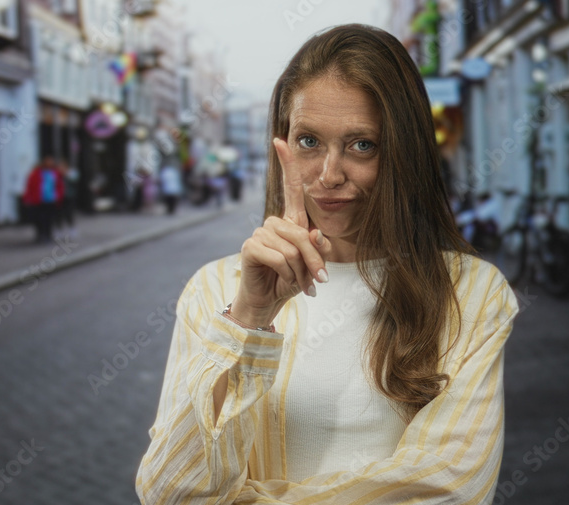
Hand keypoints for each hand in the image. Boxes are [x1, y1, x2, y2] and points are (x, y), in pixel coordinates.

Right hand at [230, 138, 332, 326]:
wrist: (268, 300)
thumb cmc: (290, 281)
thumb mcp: (311, 266)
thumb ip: (317, 249)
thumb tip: (316, 234)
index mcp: (290, 222)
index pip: (289, 188)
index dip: (286, 164)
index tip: (280, 140)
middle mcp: (273, 224)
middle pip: (302, 234)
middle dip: (314, 261)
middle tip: (318, 282)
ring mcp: (260, 233)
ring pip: (292, 249)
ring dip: (299, 272)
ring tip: (295, 283)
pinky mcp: (251, 247)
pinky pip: (279, 257)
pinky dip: (286, 274)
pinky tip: (281, 280)